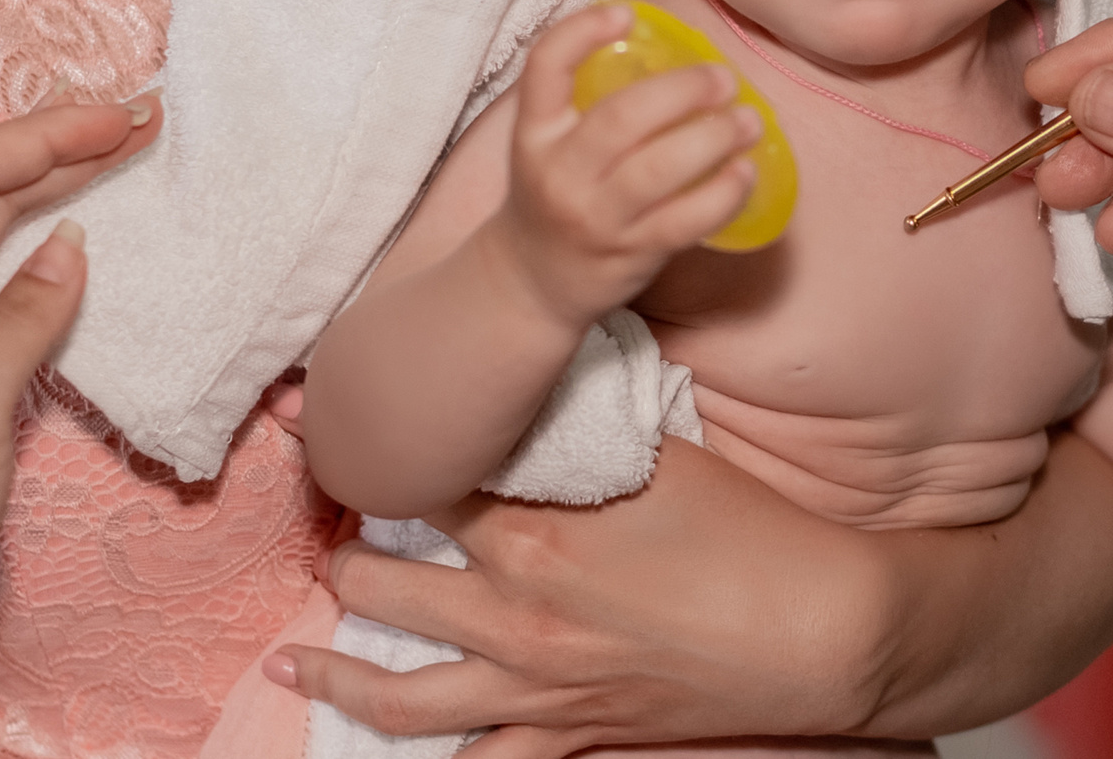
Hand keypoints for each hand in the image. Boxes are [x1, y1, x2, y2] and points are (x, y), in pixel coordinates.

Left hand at [266, 438, 888, 758]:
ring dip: (337, 670)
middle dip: (344, 559)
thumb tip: (534, 390)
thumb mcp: (661, 451)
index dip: (380, 453)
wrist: (819, 630)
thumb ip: (582, 426)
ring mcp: (535, 686)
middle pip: (383, 584)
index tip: (337, 432)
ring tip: (293, 652)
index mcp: (534, 530)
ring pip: (400, 692)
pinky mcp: (568, 736)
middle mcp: (515, 613)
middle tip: (329, 536)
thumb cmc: (752, 531)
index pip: (424, 483)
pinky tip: (382, 754)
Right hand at [488, 6, 759, 328]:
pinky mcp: (631, 253)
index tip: (626, 13)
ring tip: (749, 121)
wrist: (530, 282)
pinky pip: (685, 220)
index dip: (583, 31)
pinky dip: (723, 194)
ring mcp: (595, 217)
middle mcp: (559, 172)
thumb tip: (671, 53)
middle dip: (683, 90)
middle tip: (723, 78)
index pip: (544, 66)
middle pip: (621, 119)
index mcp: (534, 132)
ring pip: (659, 169)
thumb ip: (588, 103)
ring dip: (714, 138)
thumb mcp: (548, 144)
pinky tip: (745, 173)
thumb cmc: (554, 195)